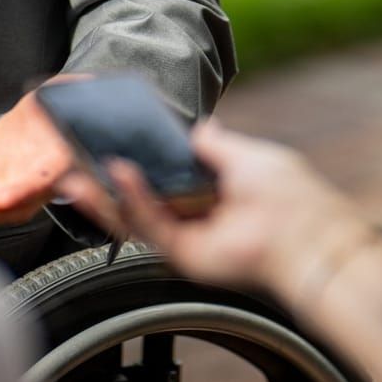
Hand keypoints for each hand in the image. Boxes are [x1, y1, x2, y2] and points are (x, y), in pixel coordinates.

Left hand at [0, 87, 75, 226]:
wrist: (38, 120)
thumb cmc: (57, 110)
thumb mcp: (68, 98)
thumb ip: (73, 95)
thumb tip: (82, 83)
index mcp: (58, 162)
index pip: (45, 181)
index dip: (26, 191)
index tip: (7, 196)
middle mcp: (34, 182)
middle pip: (18, 203)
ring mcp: (11, 185)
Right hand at [58, 120, 366, 296]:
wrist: (306, 235)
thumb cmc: (287, 196)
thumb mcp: (246, 154)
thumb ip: (214, 143)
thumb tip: (198, 127)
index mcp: (211, 188)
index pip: (162, 170)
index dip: (135, 153)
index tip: (109, 132)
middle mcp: (195, 213)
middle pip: (138, 195)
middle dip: (104, 177)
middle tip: (75, 154)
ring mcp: (187, 235)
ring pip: (133, 215)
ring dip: (103, 193)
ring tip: (79, 168)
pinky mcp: (184, 254)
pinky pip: (148, 227)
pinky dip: (130, 201)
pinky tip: (117, 176)